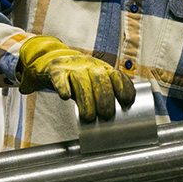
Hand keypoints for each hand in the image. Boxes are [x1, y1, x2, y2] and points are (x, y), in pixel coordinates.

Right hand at [17, 35, 135, 121]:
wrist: (58, 63)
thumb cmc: (84, 78)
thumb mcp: (99, 83)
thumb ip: (110, 95)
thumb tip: (122, 118)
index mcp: (105, 70)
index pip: (117, 76)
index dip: (124, 88)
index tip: (126, 102)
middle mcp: (91, 67)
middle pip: (100, 80)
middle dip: (105, 98)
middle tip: (106, 115)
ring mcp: (73, 68)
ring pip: (81, 81)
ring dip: (86, 99)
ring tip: (88, 117)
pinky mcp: (57, 71)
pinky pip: (60, 78)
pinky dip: (63, 87)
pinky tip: (66, 96)